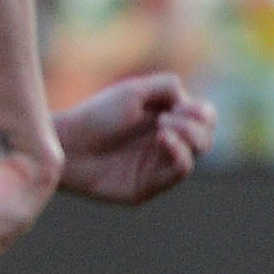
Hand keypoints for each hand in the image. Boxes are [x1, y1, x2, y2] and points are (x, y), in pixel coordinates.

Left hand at [55, 71, 216, 204]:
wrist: (67, 143)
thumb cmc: (96, 116)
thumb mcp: (134, 91)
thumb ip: (168, 87)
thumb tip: (190, 103)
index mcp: (164, 122)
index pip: (204, 120)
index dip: (201, 112)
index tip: (180, 105)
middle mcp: (164, 145)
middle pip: (205, 137)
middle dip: (194, 124)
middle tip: (166, 118)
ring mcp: (156, 166)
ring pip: (196, 154)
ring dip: (188, 136)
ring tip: (162, 128)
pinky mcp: (148, 186)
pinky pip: (179, 172)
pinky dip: (179, 153)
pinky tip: (163, 139)